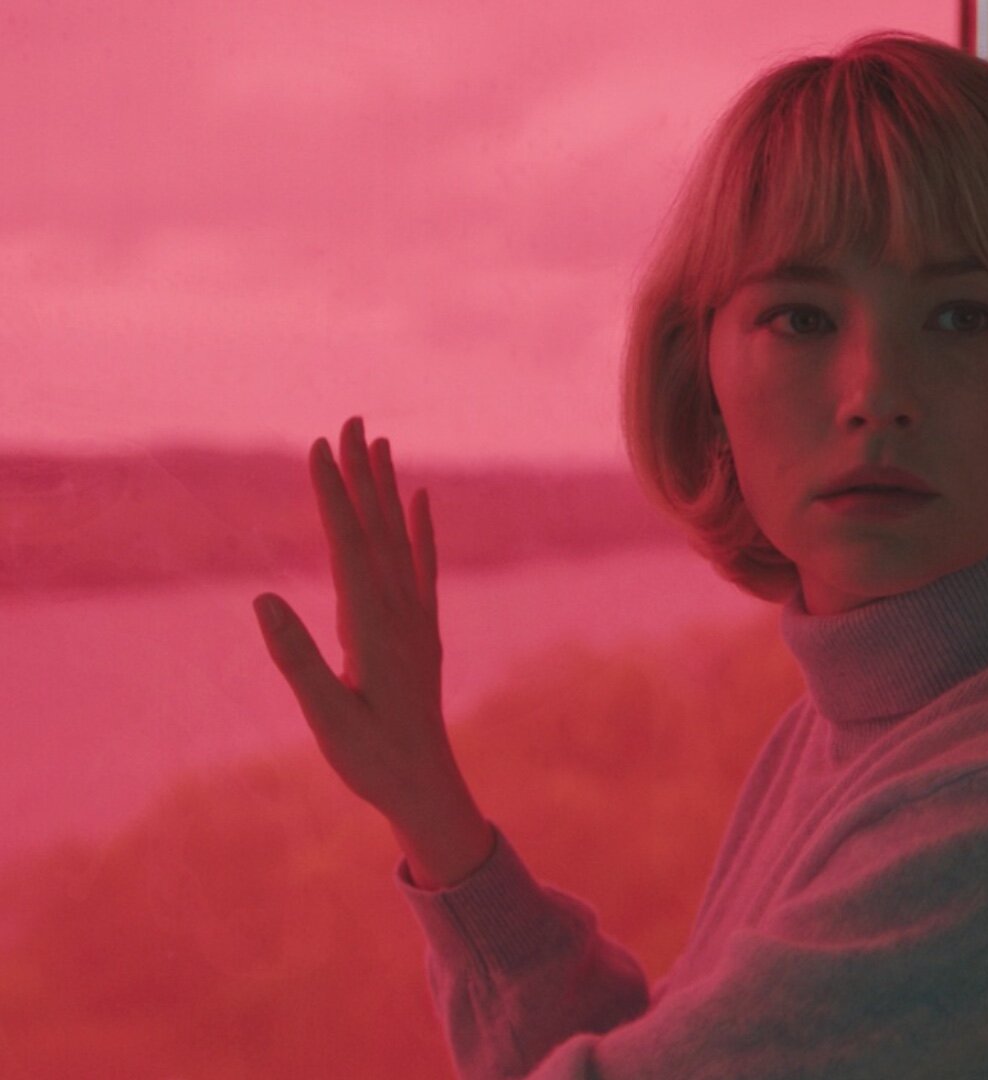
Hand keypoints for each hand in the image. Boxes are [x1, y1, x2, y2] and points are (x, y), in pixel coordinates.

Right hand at [253, 416, 472, 834]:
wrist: (427, 787)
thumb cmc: (371, 760)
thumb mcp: (326, 718)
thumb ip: (296, 661)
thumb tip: (264, 601)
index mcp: (374, 629)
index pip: (349, 547)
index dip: (334, 497)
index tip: (320, 448)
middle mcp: (401, 613)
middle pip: (377, 530)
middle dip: (361, 474)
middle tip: (351, 419)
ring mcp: (415, 619)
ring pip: (400, 539)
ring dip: (386, 490)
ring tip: (379, 442)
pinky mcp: (422, 631)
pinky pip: (423, 567)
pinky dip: (421, 529)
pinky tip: (420, 498)